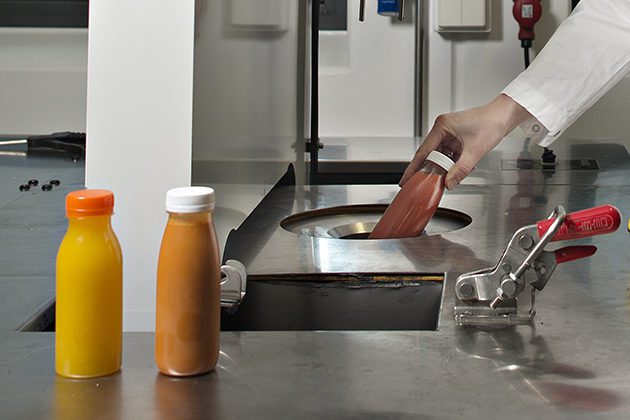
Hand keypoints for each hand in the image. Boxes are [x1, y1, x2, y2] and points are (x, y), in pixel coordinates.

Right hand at [401, 94, 531, 188]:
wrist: (505, 116)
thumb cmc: (491, 123)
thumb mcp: (475, 151)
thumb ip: (460, 170)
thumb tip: (449, 182)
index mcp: (442, 126)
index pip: (423, 152)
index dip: (413, 168)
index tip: (406, 179)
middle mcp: (443, 129)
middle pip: (430, 155)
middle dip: (431, 170)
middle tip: (426, 184)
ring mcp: (449, 134)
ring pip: (441, 156)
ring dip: (445, 168)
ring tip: (447, 178)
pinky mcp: (457, 138)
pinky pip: (449, 155)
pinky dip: (453, 164)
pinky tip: (458, 170)